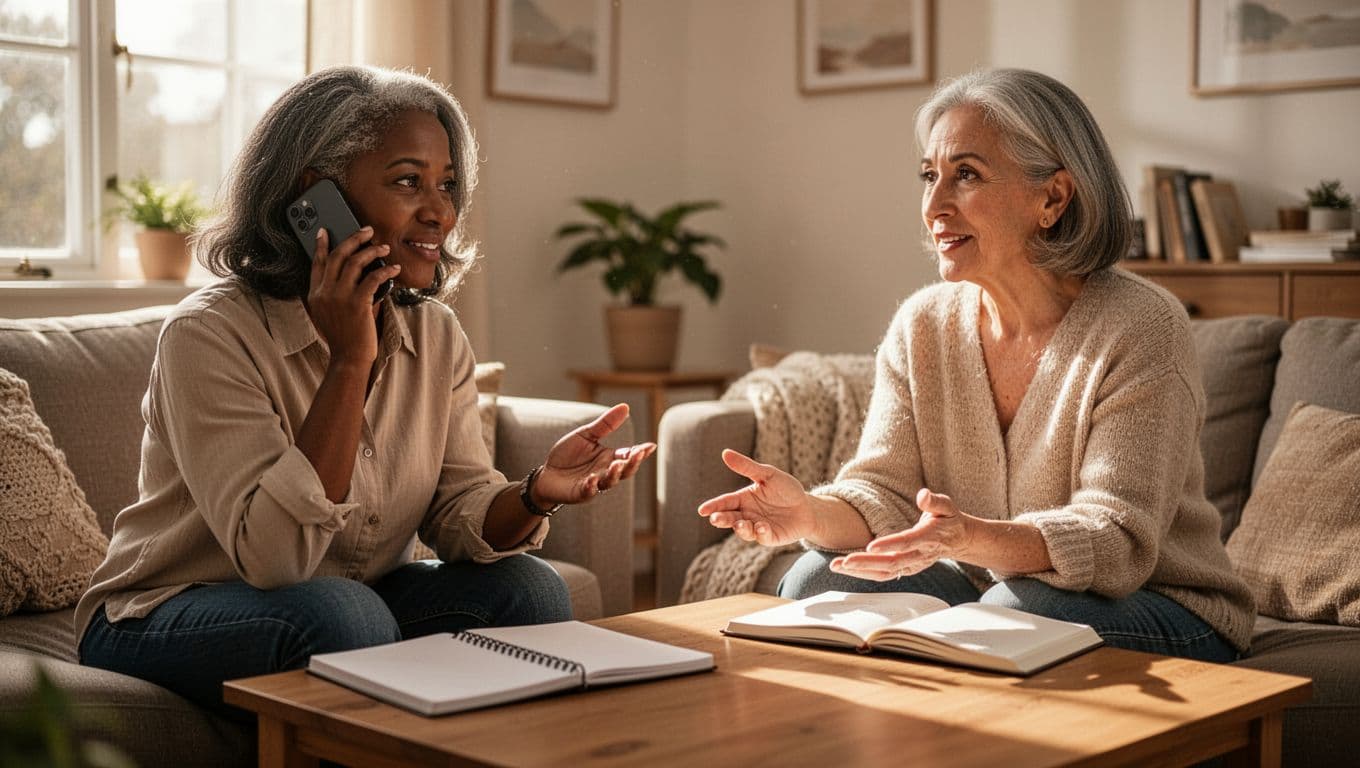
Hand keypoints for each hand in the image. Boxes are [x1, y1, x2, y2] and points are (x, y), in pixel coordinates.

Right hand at [306, 226, 401, 365]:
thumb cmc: (344, 338)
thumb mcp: (329, 315)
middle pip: (337, 256)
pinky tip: (393, 268)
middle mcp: (324, 293)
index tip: (325, 231)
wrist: (348, 358)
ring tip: (384, 247)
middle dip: (353, 239)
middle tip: (367, 231)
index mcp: (315, 295)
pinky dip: (385, 270)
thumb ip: (334, 295)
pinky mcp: (357, 303)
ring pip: (354, 262)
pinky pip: (373, 278)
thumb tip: (354, 274)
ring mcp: (339, 297)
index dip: (321, 245)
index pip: (317, 263)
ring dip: (372, 251)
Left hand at [533, 403, 655, 505]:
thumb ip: (605, 424)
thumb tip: (625, 406)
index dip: (640, 452)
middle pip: (624, 470)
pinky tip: (592, 479)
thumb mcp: (586, 435)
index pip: (628, 455)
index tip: (650, 446)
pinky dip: (591, 486)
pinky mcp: (580, 493)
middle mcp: (605, 472)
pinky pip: (588, 491)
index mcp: (609, 457)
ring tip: (616, 465)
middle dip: (632, 464)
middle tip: (637, 455)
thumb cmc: (568, 454)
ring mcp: (594, 484)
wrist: (547, 473)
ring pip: (609, 482)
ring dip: (614, 474)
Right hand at [696, 449, 815, 545]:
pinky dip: (760, 533)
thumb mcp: (767, 474)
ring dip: (740, 529)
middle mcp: (747, 515)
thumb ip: (747, 467)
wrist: (807, 507)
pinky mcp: (770, 538)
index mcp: (743, 499)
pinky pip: (762, 538)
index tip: (702, 510)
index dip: (713, 506)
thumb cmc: (786, 489)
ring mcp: (757, 528)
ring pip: (743, 531)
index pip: (725, 502)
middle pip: (729, 518)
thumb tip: (725, 453)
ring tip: (740, 524)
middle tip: (715, 519)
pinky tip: (762, 527)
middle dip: (721, 519)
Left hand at [831, 488, 973, 580]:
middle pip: (892, 562)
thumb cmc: (948, 519)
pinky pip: (883, 574)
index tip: (870, 546)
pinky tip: (845, 568)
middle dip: (866, 563)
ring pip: (884, 572)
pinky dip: (864, 573)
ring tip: (835, 566)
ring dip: (859, 571)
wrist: (958, 540)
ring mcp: (912, 564)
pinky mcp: (905, 568)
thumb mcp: (947, 506)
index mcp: (929, 537)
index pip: (908, 542)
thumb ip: (934, 501)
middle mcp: (919, 554)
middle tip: (844, 561)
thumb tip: (922, 495)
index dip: (890, 544)